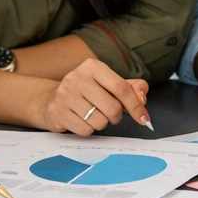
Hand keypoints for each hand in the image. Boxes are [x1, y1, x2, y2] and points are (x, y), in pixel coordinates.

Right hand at [36, 59, 150, 135]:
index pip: (121, 87)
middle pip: (113, 108)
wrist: (53, 98)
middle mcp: (77, 77)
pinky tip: (81, 120)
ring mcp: (64, 94)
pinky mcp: (56, 111)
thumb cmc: (88, 91)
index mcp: (93, 66)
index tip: (144, 119)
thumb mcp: (110, 83)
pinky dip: (88, 130)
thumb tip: (142, 99)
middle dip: (117, 117)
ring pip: (100, 122)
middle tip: (111, 115)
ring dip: (102, 124)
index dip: (136, 106)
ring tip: (92, 115)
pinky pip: (85, 130)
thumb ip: (132, 88)